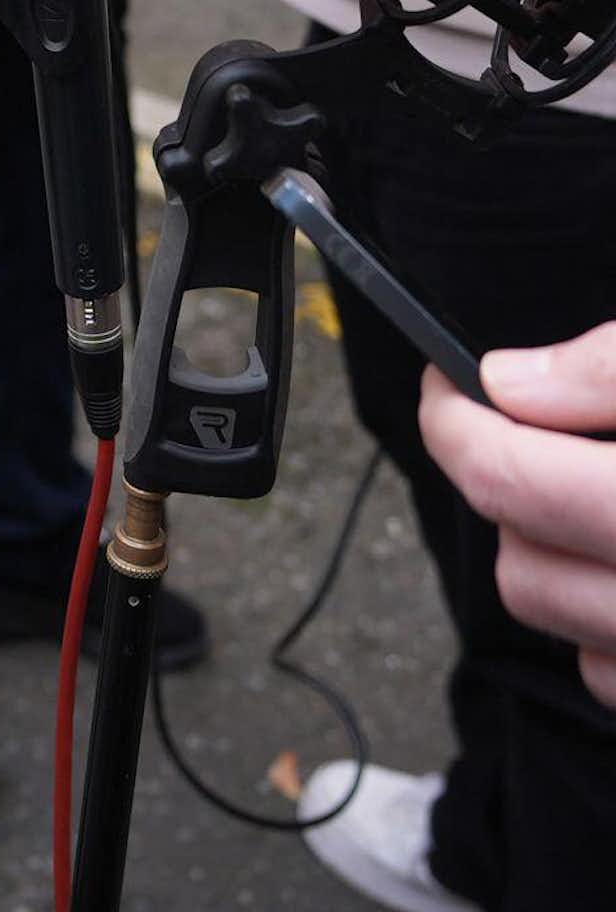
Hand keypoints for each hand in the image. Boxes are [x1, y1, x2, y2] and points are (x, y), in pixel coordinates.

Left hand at [422, 328, 615, 708]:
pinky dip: (604, 622)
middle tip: (532, 435)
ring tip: (599, 494)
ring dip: (552, 556)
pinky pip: (603, 673)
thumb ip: (613, 372)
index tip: (444, 387)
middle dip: (506, 488)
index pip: (506, 478)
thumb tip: (509, 383)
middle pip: (514, 560)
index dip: (452, 421)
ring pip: (548, 619)